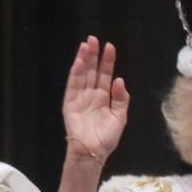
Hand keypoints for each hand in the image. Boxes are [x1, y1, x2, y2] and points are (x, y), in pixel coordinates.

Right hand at [62, 36, 128, 164]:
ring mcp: (79, 98)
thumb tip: (120, 80)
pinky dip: (76, 74)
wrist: (92, 152)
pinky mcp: (70, 104)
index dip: (107, 61)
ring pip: (82, 75)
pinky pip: (73, 86)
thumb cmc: (106, 138)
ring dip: (83, 60)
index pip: (105, 75)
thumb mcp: (120, 118)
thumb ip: (121, 99)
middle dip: (93, 56)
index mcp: (104, 98)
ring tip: (86, 46)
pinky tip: (79, 62)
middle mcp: (91, 95)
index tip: (109, 47)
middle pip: (92, 71)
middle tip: (94, 39)